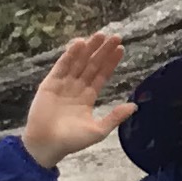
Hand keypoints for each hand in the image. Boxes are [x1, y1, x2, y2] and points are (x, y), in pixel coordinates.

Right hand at [21, 33, 135, 167]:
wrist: (47, 145)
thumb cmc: (72, 141)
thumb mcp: (98, 130)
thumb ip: (115, 117)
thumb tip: (134, 106)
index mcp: (87, 97)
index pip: (101, 75)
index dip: (110, 62)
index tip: (121, 48)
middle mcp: (76, 88)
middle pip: (92, 65)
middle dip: (102, 51)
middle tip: (114, 36)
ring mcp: (63, 84)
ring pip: (78, 63)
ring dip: (88, 49)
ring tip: (100, 35)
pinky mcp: (49, 84)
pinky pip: (61, 67)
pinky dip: (70, 55)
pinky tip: (79, 43)